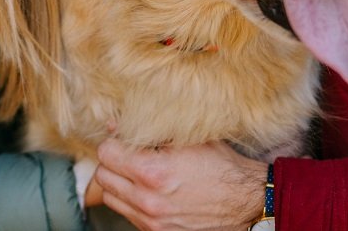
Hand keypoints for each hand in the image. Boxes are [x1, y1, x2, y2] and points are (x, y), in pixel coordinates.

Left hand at [93, 138, 265, 230]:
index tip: (123, 140)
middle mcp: (148, 201)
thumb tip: (114, 125)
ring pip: (110, 198)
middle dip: (112, 162)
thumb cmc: (219, 165)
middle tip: (128, 155)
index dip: (113, 142)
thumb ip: (147, 131)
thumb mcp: (186, 139)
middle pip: (103, 176)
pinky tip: (147, 191)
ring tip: (136, 174)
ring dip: (118, 183)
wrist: (245, 202)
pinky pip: (126, 214)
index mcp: (153, 172)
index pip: (106, 153)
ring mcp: (151, 221)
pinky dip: (130, 201)